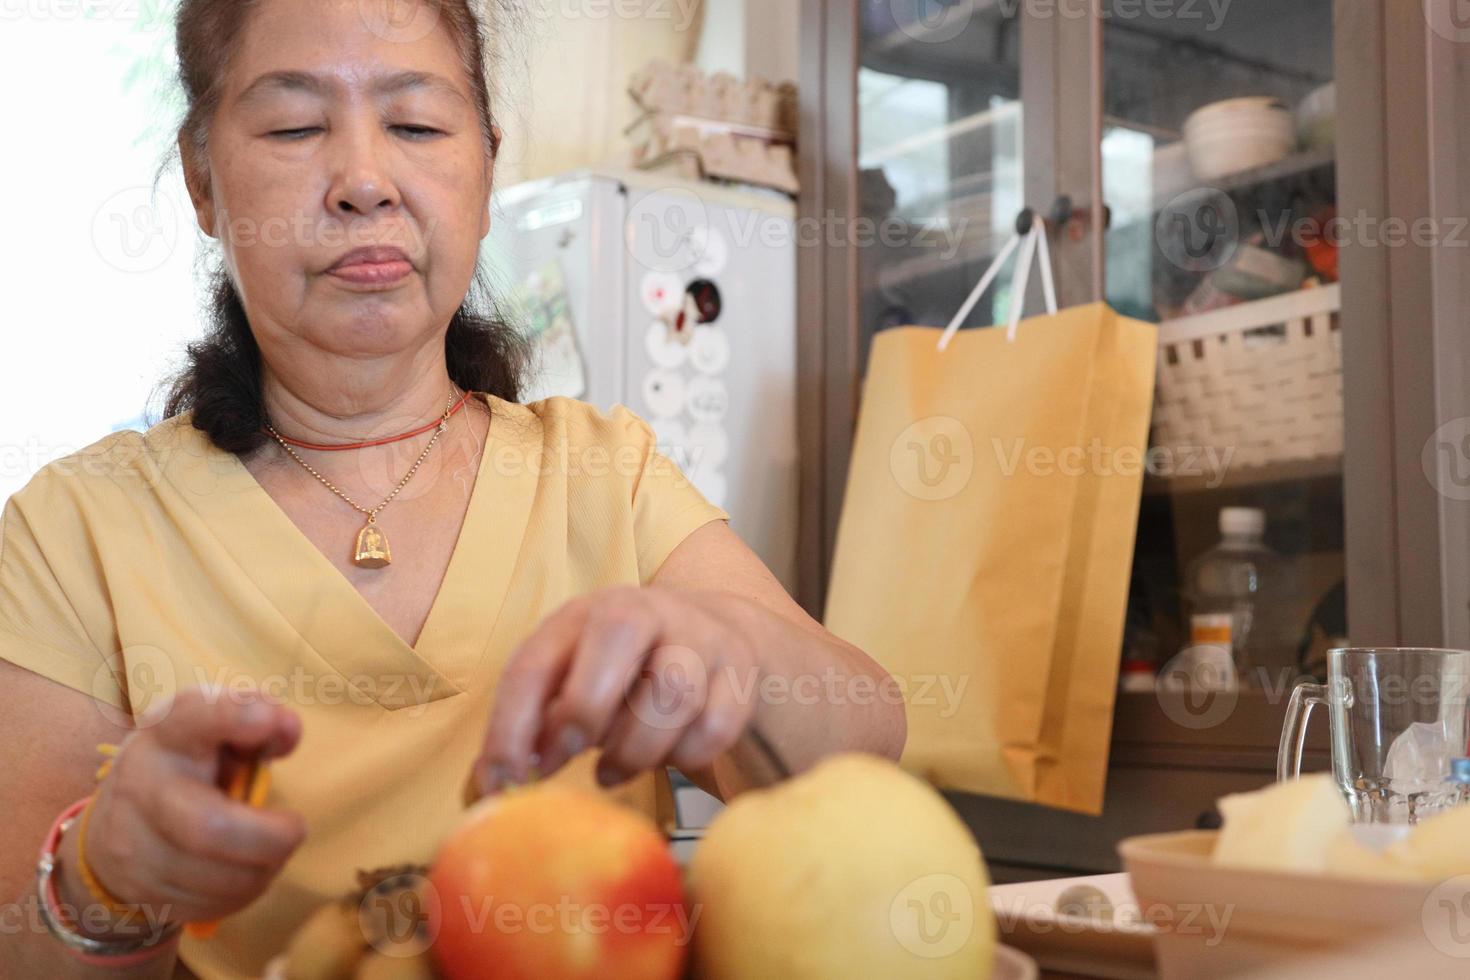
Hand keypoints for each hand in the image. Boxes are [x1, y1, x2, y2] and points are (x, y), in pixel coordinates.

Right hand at [73, 686, 305, 929]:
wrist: (117, 823)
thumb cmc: (188, 764)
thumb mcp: (214, 728)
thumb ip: (258, 715)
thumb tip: (288, 732)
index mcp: (168, 734)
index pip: (194, 717)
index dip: (235, 717)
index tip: (270, 721)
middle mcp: (142, 785)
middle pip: (210, 828)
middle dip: (269, 838)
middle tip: (293, 829)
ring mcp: (133, 844)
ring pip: (217, 879)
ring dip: (263, 868)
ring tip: (269, 849)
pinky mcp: (141, 890)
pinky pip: (211, 904)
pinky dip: (243, 892)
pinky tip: (242, 870)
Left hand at [473, 586, 762, 792]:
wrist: (715, 635)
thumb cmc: (625, 670)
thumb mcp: (573, 679)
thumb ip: (536, 725)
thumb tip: (494, 784)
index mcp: (584, 614)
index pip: (536, 660)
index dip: (512, 725)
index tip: (502, 780)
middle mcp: (645, 611)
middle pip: (619, 632)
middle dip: (585, 708)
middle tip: (571, 755)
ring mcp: (699, 638)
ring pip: (674, 689)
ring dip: (637, 748)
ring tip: (613, 769)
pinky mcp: (740, 673)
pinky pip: (716, 724)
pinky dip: (687, 755)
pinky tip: (667, 757)